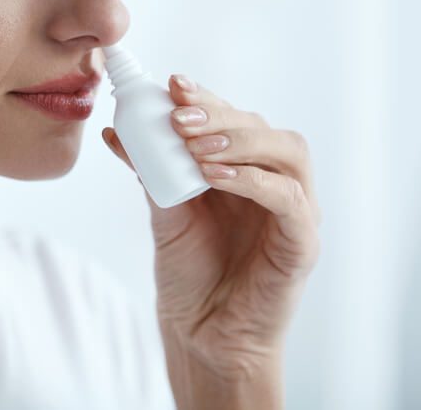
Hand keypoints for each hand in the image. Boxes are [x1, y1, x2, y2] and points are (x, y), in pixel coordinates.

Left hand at [101, 74, 320, 380]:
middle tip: (179, 116)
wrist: (200, 334)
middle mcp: (275, 182)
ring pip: (288, 152)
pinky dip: (254, 180)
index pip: (235, 118)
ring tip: (197, 147)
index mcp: (245, 169)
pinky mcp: (303, 242)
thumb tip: (117, 130)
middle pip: (263, 127)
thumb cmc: (189, 274)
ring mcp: (295, 211)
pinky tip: (216, 177)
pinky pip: (290, 199)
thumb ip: (151, 170)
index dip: (207, 99)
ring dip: (241, 141)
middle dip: (219, 115)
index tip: (172, 84)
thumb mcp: (164, 212)